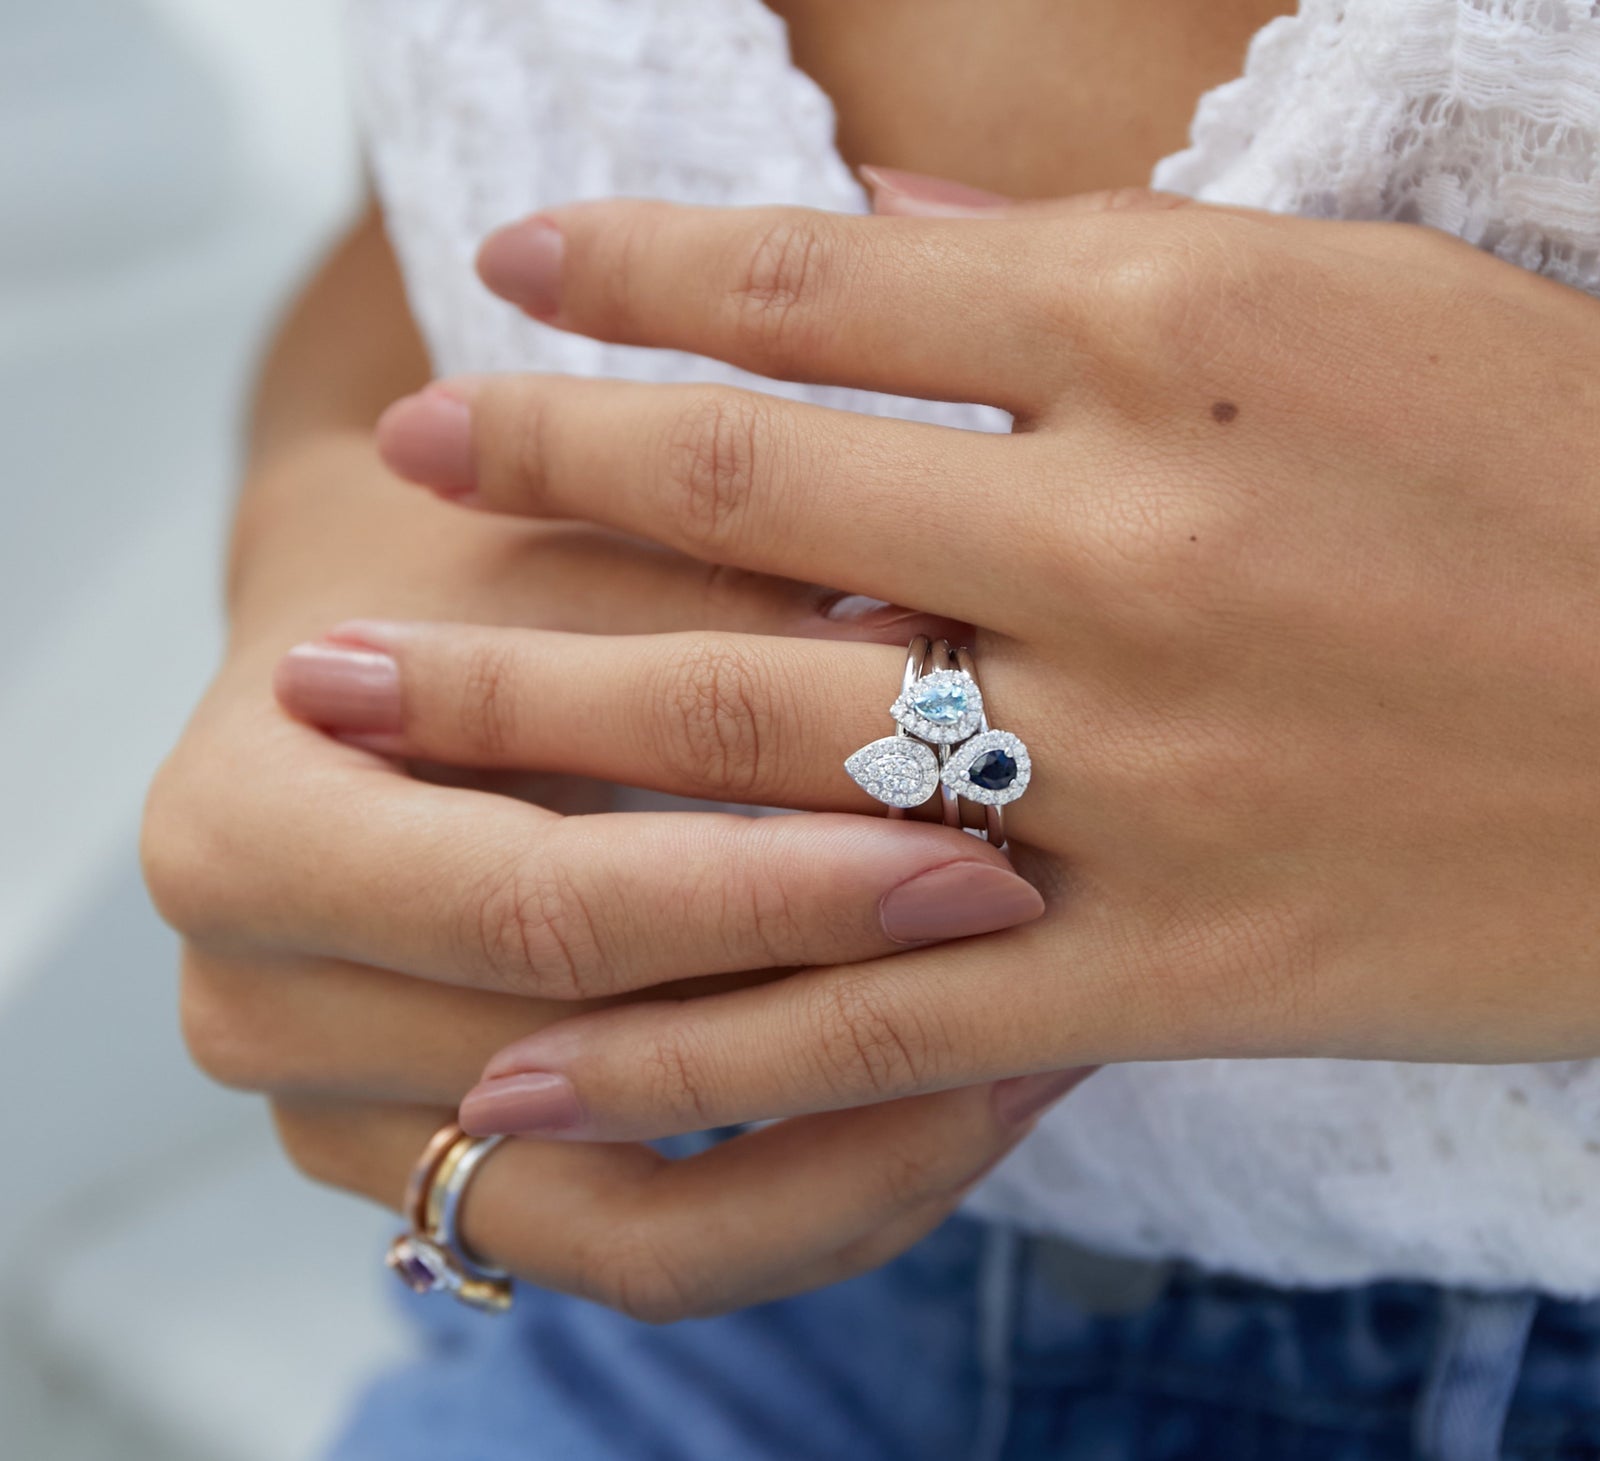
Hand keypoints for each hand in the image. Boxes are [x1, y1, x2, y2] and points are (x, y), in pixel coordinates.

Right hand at [147, 432, 1057, 1319]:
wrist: (366, 637)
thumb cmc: (456, 560)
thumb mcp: (561, 548)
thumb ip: (715, 613)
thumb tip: (944, 658)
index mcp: (238, 839)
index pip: (537, 909)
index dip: (764, 899)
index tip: (968, 860)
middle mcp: (256, 1011)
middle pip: (588, 1074)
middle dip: (834, 1022)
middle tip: (1033, 948)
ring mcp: (346, 1124)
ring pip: (637, 1230)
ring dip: (855, 1152)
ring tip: (1034, 1052)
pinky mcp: (449, 1176)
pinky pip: (653, 1248)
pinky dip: (810, 1199)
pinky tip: (953, 1106)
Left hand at [361, 185, 1599, 1146]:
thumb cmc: (1584, 477)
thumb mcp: (1356, 298)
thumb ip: (1099, 258)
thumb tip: (900, 214)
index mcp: (1175, 339)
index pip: (827, 282)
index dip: (642, 267)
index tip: (513, 271)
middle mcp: (1118, 540)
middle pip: (739, 494)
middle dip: (531, 471)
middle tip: (387, 475)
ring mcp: (1127, 768)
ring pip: (751, 739)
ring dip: (522, 717)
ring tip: (344, 702)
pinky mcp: (1160, 965)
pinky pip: (872, 1013)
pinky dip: (691, 1034)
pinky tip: (532, 1046)